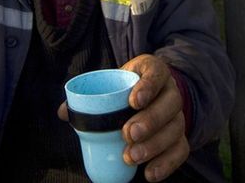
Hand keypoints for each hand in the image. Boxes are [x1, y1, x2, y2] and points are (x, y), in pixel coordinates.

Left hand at [57, 55, 188, 181]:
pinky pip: (180, 150)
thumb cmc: (124, 90)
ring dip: (154, 145)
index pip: (156, 73)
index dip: (148, 87)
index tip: (133, 101)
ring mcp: (178, 116)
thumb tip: (64, 112)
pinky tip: (149, 174)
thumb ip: (88, 95)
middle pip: (170, 104)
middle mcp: (171, 92)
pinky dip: (166, 164)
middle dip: (150, 120)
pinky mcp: (180, 137)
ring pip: (175, 129)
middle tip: (128, 134)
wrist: (149, 98)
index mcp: (154, 71)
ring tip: (131, 157)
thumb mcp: (111, 83)